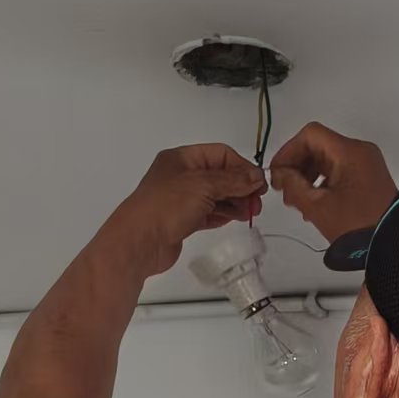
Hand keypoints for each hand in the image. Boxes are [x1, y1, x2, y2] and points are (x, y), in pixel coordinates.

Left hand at [112, 144, 267, 272]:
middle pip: (220, 175)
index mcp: (181, 158)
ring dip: (234, 202)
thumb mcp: (203, 186)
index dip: (242, 167)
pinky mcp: (182, 219)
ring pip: (215, 195)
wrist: (139, 242)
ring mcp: (180, 198)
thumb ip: (234, 180)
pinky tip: (234, 219)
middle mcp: (181, 175)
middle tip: (256, 202)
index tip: (259, 183)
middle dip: (240, 187)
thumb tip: (257, 176)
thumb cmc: (166, 206)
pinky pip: (208, 212)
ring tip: (249, 213)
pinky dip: (223, 214)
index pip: (220, 154)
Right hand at [269, 122, 398, 244]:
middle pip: (319, 146)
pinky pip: (340, 172)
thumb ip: (292, 184)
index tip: (278, 172)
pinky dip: (323, 183)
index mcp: (349, 152)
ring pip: (329, 160)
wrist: (394, 246)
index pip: (310, 135)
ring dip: (309, 176)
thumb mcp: (316, 206)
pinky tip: (315, 204)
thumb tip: (280, 173)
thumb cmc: (358, 227)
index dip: (289, 151)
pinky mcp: (370, 179)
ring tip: (298, 201)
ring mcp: (368, 165)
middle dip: (298, 166)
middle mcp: (361, 152)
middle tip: (284, 190)